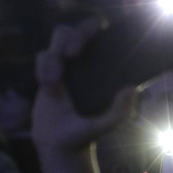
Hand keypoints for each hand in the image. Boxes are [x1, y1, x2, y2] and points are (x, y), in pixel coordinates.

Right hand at [31, 18, 139, 158]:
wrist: (58, 143)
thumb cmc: (86, 131)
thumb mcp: (105, 125)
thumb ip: (119, 111)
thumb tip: (131, 88)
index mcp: (100, 67)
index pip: (99, 35)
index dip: (92, 29)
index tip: (89, 46)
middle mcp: (83, 60)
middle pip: (76, 28)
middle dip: (73, 36)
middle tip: (72, 55)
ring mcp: (63, 64)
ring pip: (56, 39)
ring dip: (53, 59)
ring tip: (52, 83)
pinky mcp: (45, 71)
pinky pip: (41, 56)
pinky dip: (42, 68)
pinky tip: (45, 85)